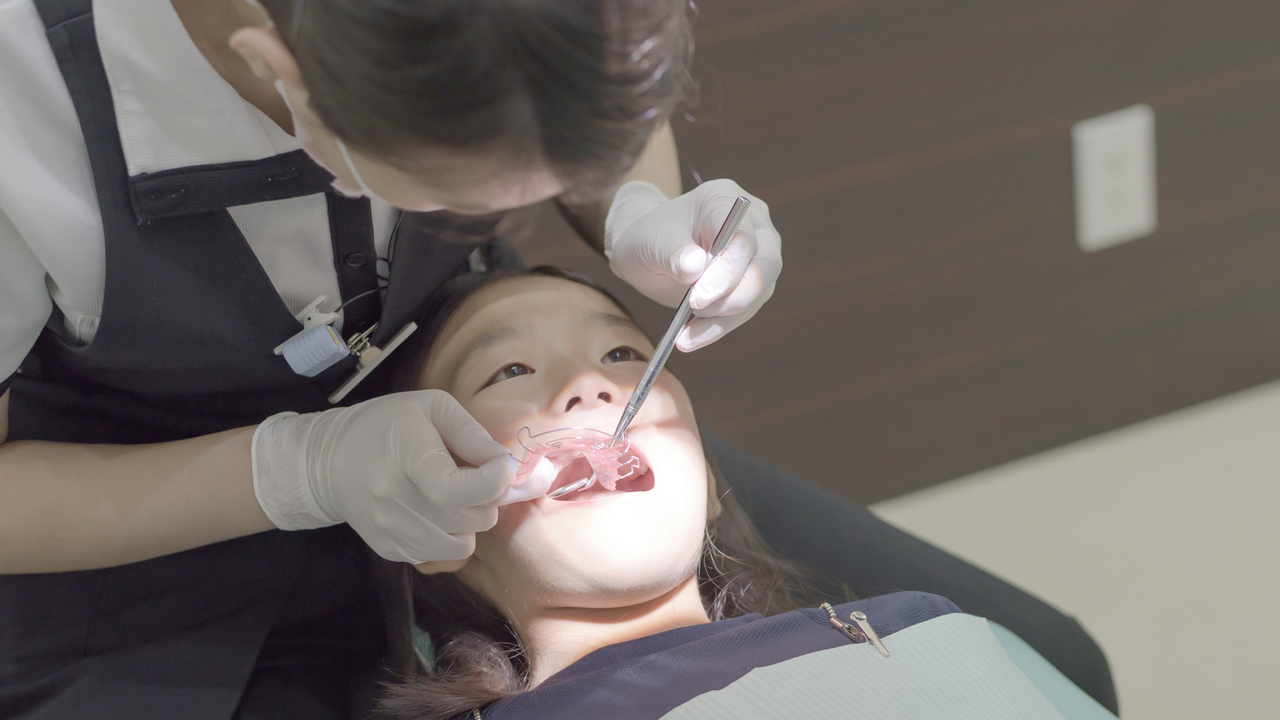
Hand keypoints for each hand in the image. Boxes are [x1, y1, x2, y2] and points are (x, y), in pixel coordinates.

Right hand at [251, 390, 548, 563]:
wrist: (328, 464)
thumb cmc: (387, 426)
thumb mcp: (433, 409)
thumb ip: (476, 436)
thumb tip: (515, 469)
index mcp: (405, 456)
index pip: (457, 490)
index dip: (493, 481)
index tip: (501, 464)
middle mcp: (393, 499)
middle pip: (472, 519)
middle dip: (489, 498)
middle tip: (476, 476)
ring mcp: (390, 531)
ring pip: (464, 544)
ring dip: (471, 521)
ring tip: (453, 495)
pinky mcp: (390, 551)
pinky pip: (444, 556)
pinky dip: (451, 535)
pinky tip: (435, 511)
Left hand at [603, 179, 782, 350]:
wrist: (649, 250)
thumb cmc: (648, 237)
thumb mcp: (649, 241)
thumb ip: (672, 253)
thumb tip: (695, 269)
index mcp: (724, 199)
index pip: (742, 237)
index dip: (726, 271)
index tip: (697, 298)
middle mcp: (751, 222)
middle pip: (764, 264)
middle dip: (733, 297)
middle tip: (697, 314)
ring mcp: (758, 252)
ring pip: (759, 291)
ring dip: (724, 318)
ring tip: (686, 335)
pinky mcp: (754, 280)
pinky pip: (746, 308)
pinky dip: (720, 327)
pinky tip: (691, 338)